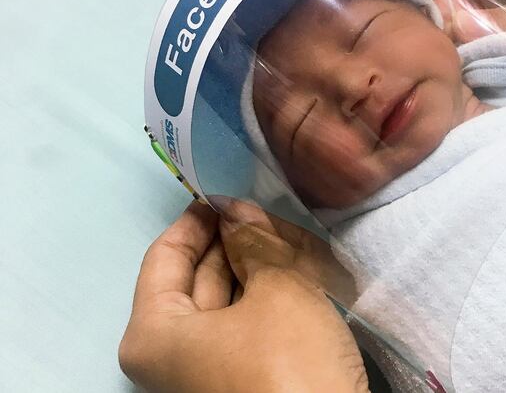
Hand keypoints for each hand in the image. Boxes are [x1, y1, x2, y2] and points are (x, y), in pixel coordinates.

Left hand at [119, 201, 365, 392]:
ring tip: (289, 236)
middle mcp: (170, 355)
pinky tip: (295, 269)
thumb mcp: (276, 287)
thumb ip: (253, 241)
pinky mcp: (241, 377)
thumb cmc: (288, 360)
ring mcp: (206, 370)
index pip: (165, 256)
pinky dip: (266, 294)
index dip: (197, 218)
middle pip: (197, 278)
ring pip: (226, 299)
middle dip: (234, 240)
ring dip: (256, 264)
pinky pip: (244, 323)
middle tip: (267, 210)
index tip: (225, 189)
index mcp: (154, 333)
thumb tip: (237, 209)